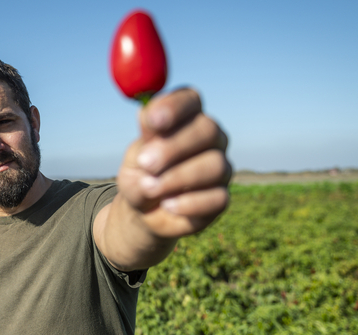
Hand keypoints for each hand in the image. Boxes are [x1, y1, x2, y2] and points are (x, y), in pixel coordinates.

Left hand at [117, 88, 230, 237]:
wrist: (144, 211)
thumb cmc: (141, 175)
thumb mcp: (135, 157)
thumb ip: (144, 139)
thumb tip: (147, 113)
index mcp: (186, 119)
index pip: (190, 100)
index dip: (174, 107)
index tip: (153, 120)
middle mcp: (209, 138)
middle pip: (207, 130)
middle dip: (174, 147)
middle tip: (146, 163)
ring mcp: (220, 166)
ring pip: (214, 164)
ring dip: (177, 177)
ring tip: (150, 187)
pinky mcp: (221, 196)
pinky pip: (217, 197)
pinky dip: (188, 203)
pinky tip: (167, 204)